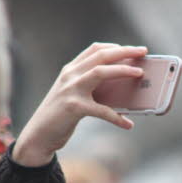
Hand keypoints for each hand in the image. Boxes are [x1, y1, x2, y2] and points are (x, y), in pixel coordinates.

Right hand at [13, 43, 146, 165]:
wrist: (38, 135)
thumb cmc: (59, 116)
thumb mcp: (71, 94)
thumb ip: (88, 87)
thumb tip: (120, 89)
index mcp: (70, 70)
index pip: (94, 50)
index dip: (115, 47)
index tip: (131, 49)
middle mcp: (70, 76)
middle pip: (101, 56)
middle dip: (124, 51)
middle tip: (143, 51)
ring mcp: (71, 90)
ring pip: (101, 72)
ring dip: (123, 70)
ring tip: (139, 73)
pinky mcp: (74, 108)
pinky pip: (102, 110)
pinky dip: (117, 117)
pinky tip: (128, 124)